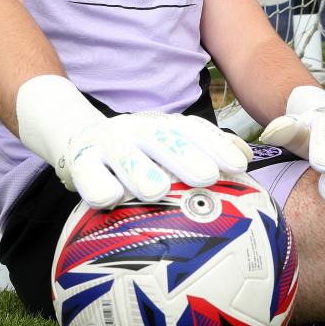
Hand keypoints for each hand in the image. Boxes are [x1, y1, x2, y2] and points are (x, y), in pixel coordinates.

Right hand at [15, 75, 252, 207]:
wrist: (76, 135)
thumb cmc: (135, 150)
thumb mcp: (167, 142)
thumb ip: (203, 148)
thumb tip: (248, 156)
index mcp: (163, 126)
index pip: (194, 131)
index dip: (218, 146)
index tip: (240, 165)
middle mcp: (138, 130)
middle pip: (164, 139)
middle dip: (187, 156)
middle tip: (207, 177)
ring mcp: (108, 143)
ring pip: (124, 155)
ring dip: (140, 170)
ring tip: (156, 190)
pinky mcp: (80, 160)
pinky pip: (88, 173)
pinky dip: (98, 185)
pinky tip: (110, 199)